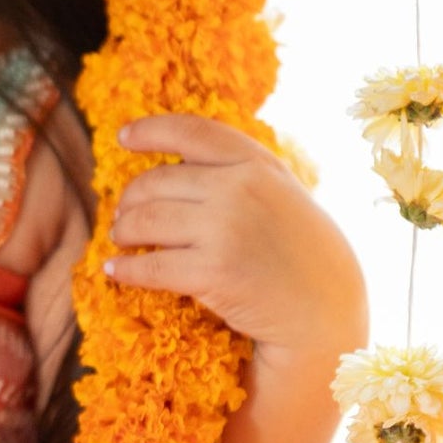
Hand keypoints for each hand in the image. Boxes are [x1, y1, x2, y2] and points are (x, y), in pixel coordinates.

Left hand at [106, 114, 367, 361]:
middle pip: (156, 182)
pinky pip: (149, 266)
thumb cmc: (303, 255)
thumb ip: (241, 173)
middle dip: (129, 200)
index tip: (123, 137)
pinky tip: (115, 271)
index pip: (192, 132)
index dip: (151, 131)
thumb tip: (177, 164)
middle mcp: (240, 188)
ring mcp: (226, 228)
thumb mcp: (282, 195)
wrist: (328, 311)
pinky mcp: (213, 272)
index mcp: (257, 164)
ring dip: (123, 231)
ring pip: (145, 221)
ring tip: (119, 239)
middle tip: (121, 217)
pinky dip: (125, 269)